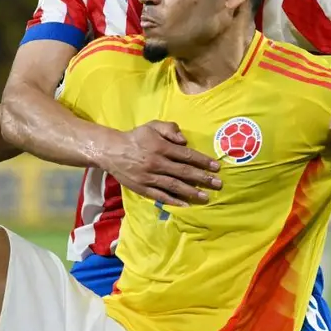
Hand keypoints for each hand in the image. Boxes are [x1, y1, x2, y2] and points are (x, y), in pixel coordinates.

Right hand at [95, 121, 221, 207]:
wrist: (111, 151)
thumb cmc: (136, 137)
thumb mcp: (152, 125)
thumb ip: (170, 128)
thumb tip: (185, 140)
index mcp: (161, 147)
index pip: (187, 155)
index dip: (203, 161)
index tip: (216, 167)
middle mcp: (157, 162)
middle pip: (184, 172)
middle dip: (203, 178)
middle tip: (218, 184)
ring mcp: (149, 177)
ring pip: (174, 185)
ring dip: (192, 192)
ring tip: (206, 197)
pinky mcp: (142, 188)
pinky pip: (160, 195)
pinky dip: (174, 201)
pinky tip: (186, 204)